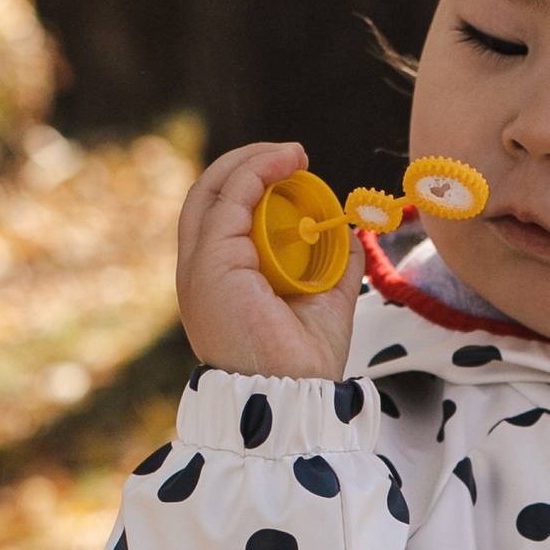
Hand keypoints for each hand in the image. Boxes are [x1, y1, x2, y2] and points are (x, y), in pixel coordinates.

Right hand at [176, 140, 361, 380]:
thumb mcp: (325, 300)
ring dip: (254, 161)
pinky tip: (287, 161)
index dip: (252, 186)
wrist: (296, 395)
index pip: (222, 216)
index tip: (296, 173)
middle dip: (248, 164)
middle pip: (209, 195)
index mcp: (220, 282)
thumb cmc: (304, 362)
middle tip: (293, 156)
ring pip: (214, 189)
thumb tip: (350, 232)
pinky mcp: (210, 262)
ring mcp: (199, 266)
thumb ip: (334, 266)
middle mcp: (201, 272)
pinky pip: (230, 197)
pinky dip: (256, 170)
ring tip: (294, 154)